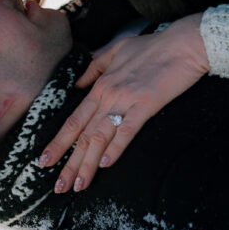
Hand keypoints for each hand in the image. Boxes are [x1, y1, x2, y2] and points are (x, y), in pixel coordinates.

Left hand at [39, 13, 208, 192]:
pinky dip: (116, 147)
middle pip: (82, 135)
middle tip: (58, 186)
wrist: (184, 43)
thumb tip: (78, 83)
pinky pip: (128, 129)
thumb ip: (95, 67)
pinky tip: (106, 164)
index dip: (58, 143)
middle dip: (68, 163)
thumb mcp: (117, 50)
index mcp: (100, 86)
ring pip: (100, 137)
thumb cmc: (154, 46)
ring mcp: (126, 100)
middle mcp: (108, 96)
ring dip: (87, 164)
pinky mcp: (147, 104)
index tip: (44, 161)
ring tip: (78, 186)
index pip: (73, 120)